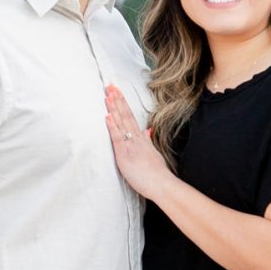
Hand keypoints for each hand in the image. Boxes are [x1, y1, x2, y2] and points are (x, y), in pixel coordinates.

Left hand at [104, 84, 171, 199]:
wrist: (162, 184)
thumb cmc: (157, 173)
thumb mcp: (153, 153)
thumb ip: (148, 141)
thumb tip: (147, 131)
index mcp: (141, 138)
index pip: (130, 117)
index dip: (123, 104)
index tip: (117, 92)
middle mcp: (136, 139)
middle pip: (125, 115)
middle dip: (117, 100)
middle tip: (110, 85)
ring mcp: (131, 145)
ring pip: (121, 123)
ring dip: (114, 108)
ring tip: (108, 94)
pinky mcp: (125, 154)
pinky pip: (118, 138)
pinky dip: (112, 126)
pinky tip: (108, 116)